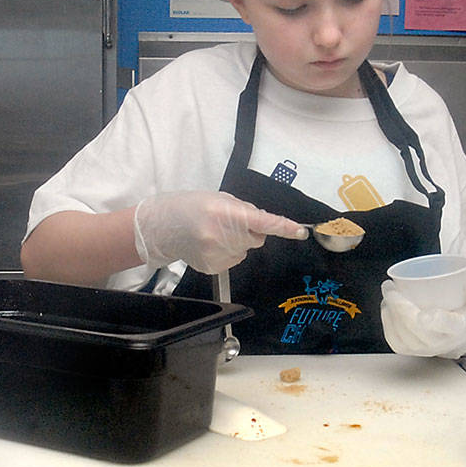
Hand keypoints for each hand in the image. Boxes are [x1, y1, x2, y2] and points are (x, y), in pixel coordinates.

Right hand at [133, 191, 306, 273]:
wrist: (164, 226)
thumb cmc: (193, 207)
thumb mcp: (219, 198)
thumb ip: (244, 210)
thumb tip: (264, 223)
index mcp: (225, 212)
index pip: (262, 221)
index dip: (284, 227)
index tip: (300, 231)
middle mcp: (221, 235)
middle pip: (256, 238)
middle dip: (250, 231)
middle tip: (228, 223)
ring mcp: (217, 254)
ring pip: (245, 250)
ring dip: (237, 242)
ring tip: (214, 233)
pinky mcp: (213, 268)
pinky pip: (234, 260)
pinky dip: (227, 253)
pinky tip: (210, 245)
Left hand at [379, 266, 465, 358]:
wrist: (463, 335)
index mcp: (459, 326)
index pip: (448, 325)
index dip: (436, 321)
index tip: (424, 314)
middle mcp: (441, 341)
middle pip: (416, 327)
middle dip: (398, 306)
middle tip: (389, 287)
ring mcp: (425, 349)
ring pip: (402, 334)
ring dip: (390, 312)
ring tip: (388, 294)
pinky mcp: (412, 352)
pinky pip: (394, 341)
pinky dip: (387, 323)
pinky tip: (386, 309)